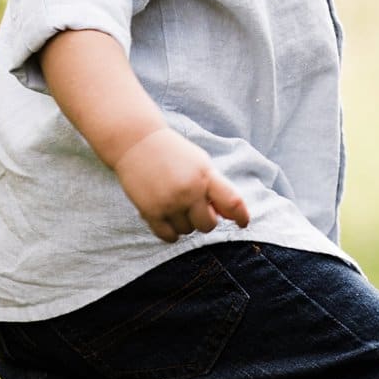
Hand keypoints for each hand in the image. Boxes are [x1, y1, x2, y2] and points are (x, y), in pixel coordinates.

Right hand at [112, 127, 250, 243]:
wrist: (136, 142)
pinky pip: (169, 236)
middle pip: (208, 225)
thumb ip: (216, 188)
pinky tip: (167, 218)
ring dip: (184, 222)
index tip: (243, 223)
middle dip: (204, 219)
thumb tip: (230, 216)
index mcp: (206, 175)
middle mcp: (190, 191)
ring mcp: (170, 202)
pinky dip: (171, 233)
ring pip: (187, 231)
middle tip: (194, 206)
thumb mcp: (200, 163)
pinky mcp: (151, 211)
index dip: (241, 216)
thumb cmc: (173, 153)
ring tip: (174, 203)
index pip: (232, 202)